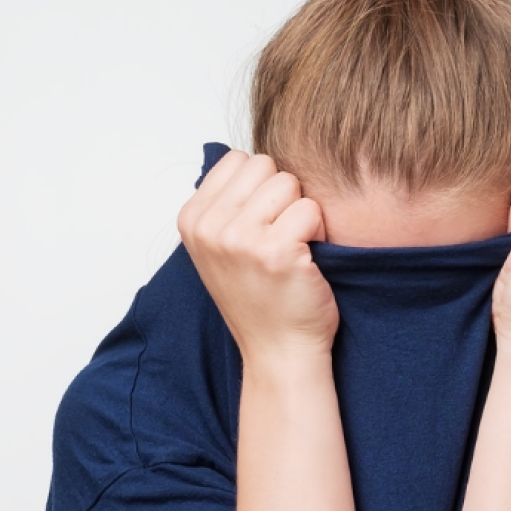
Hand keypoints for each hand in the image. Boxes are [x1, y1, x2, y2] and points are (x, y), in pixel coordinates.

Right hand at [177, 150, 337, 364]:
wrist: (278, 351)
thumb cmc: (259, 297)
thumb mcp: (220, 246)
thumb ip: (226, 203)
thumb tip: (248, 160)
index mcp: (191, 219)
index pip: (238, 160)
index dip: (260, 187)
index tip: (260, 224)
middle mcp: (209, 227)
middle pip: (264, 165)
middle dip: (282, 195)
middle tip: (281, 236)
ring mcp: (239, 239)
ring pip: (289, 183)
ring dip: (301, 212)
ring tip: (293, 248)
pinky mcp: (275, 251)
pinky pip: (311, 209)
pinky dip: (318, 232)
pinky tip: (306, 261)